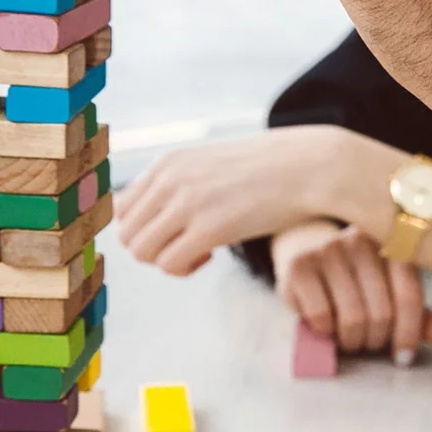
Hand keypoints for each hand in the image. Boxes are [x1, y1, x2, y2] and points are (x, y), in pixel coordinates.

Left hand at [116, 127, 339, 275]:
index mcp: (169, 162)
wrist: (310, 166)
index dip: (146, 227)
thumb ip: (184, 182)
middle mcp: (170, 180)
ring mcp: (187, 203)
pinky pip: (169, 264)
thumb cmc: (271, 168)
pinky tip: (211, 255)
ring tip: (200, 251)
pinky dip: (184, 268)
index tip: (177, 229)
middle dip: (154, 248)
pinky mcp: (209, 228)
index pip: (122, 208)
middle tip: (189, 244)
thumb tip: (163, 215)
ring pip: (142, 252)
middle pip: (128, 233)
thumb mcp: (214, 163)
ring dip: (167, 260)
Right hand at [271, 220, 431, 364]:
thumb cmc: (356, 278)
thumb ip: (419, 314)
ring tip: (350, 338)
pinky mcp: (300, 264)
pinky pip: (321, 316)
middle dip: (376, 340)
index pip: (409, 295)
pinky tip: (326, 325)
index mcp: (393, 241)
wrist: (307, 253)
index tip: (404, 357)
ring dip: (352, 341)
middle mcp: (362, 240)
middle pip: (381, 312)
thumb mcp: (391, 292)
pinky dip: (326, 332)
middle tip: (369, 343)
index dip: (409, 333)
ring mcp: (329, 248)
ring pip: (353, 317)